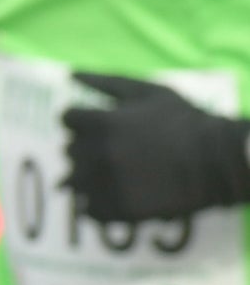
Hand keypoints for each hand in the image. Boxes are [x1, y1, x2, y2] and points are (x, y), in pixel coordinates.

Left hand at [65, 73, 249, 224]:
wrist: (218, 161)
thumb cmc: (185, 121)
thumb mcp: (148, 92)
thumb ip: (105, 82)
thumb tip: (70, 74)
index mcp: (100, 123)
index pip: (66, 119)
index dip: (84, 120)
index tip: (105, 125)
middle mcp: (95, 155)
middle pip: (70, 150)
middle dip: (89, 147)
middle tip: (121, 150)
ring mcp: (104, 185)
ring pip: (74, 181)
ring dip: (89, 177)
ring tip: (118, 174)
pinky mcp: (116, 210)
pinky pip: (88, 211)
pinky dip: (97, 204)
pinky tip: (119, 195)